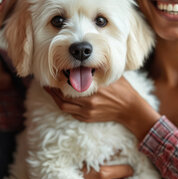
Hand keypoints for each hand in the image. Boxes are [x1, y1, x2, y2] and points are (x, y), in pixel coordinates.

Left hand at [44, 77, 159, 139]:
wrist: (130, 109)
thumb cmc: (122, 89)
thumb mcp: (112, 75)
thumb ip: (99, 69)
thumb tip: (87, 60)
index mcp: (94, 89)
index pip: (71, 83)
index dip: (60, 78)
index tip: (55, 72)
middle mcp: (89, 101)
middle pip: (63, 95)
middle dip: (53, 89)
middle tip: (47, 81)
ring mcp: (87, 111)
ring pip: (64, 106)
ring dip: (55, 98)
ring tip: (50, 90)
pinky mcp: (87, 118)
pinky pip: (70, 112)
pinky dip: (64, 105)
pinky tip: (61, 99)